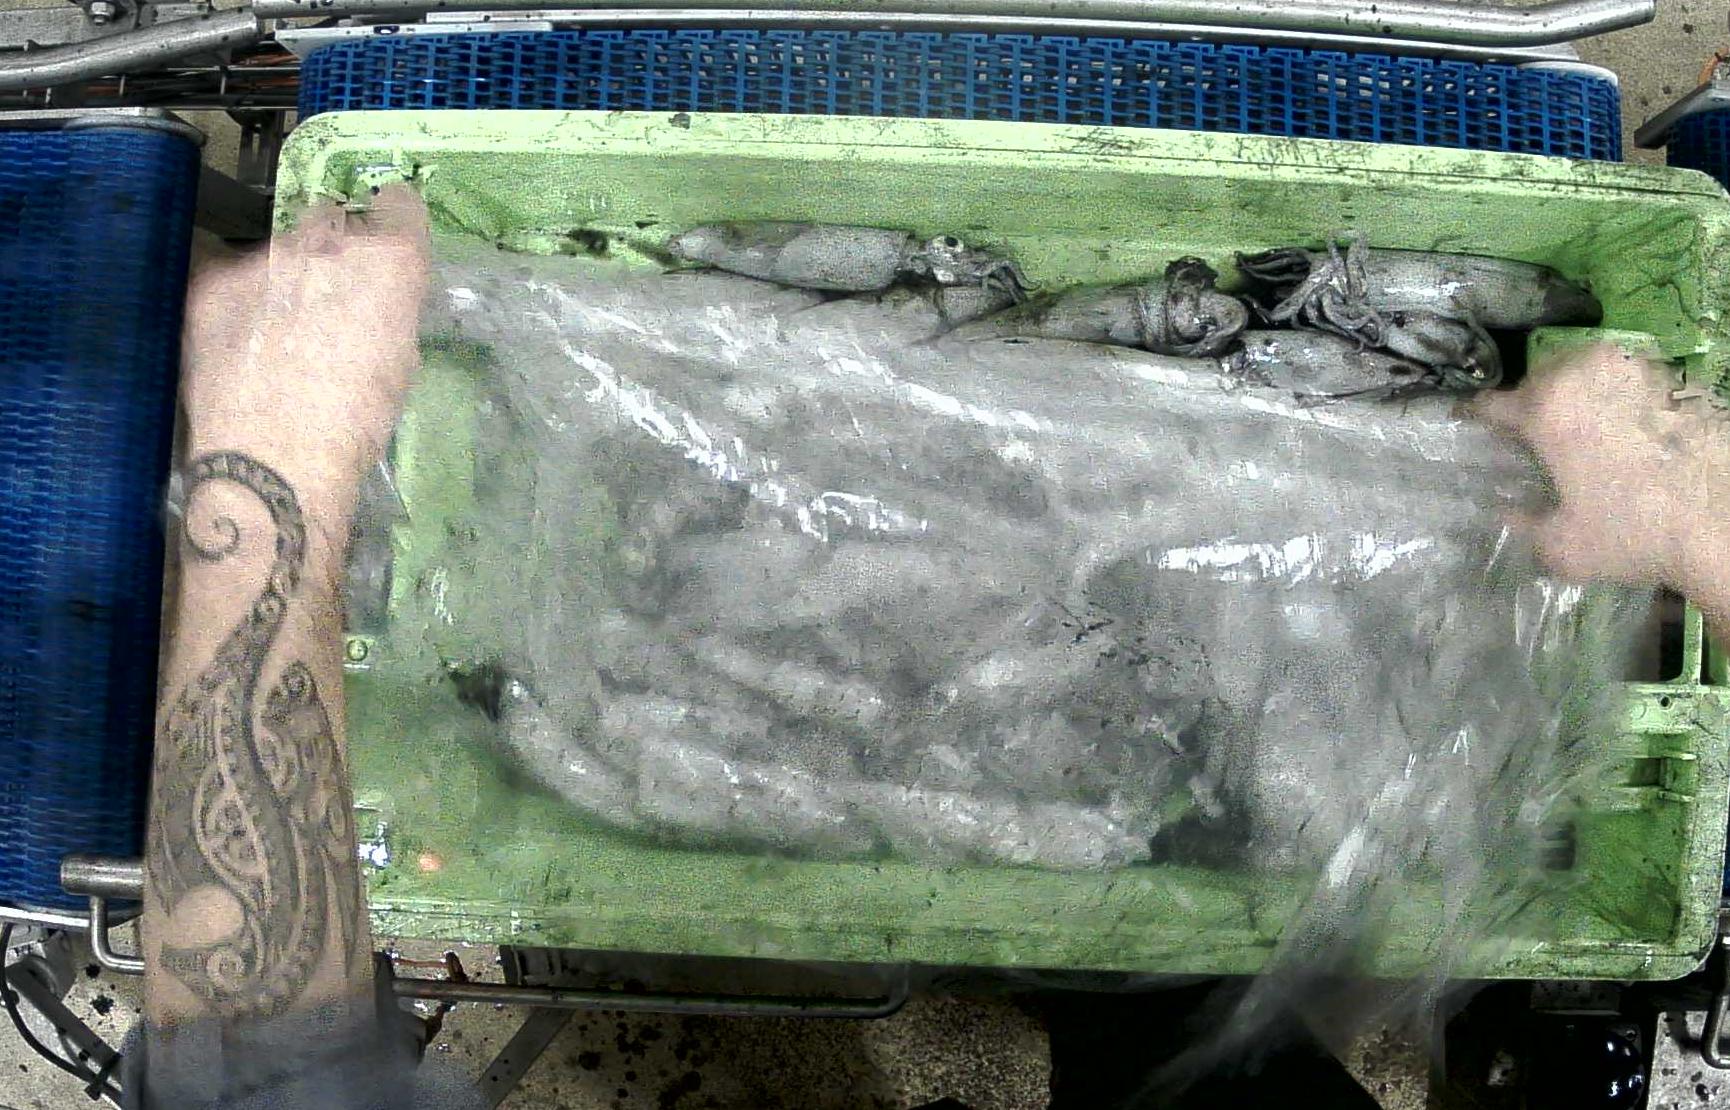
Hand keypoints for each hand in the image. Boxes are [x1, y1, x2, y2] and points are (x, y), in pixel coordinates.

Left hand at [181, 185, 430, 489]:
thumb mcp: (399, 362)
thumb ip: (388, 309)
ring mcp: (263, 257)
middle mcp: (327, 244)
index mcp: (389, 262)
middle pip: (333, 218)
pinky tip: (240, 343)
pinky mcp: (211, 281)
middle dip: (333, 247)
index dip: (394, 223)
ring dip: (283, 275)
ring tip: (276, 332)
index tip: (387, 239)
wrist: (275, 459)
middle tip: (327, 297)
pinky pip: (229, 274)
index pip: (399, 203)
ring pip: (278, 247)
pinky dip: (238, 300)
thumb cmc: (357, 423)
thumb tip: (372, 298)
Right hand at [1473, 344, 1729, 591]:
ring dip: (1580, 394)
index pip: (1492, 403)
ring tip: (1585, 429)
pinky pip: (1634, 380)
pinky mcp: (1679, 378)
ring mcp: (1638, 369)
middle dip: (1532, 402)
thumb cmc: (1634, 533)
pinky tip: (1631, 432)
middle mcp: (1588, 374)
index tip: (1465, 421)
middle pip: (1540, 378)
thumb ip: (1523, 525)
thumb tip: (1508, 510)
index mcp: (1548, 410)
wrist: (1726, 524)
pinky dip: (1623, 399)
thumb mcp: (1562, 548)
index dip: (1473, 415)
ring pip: (1588, 370)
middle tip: (1535, 435)